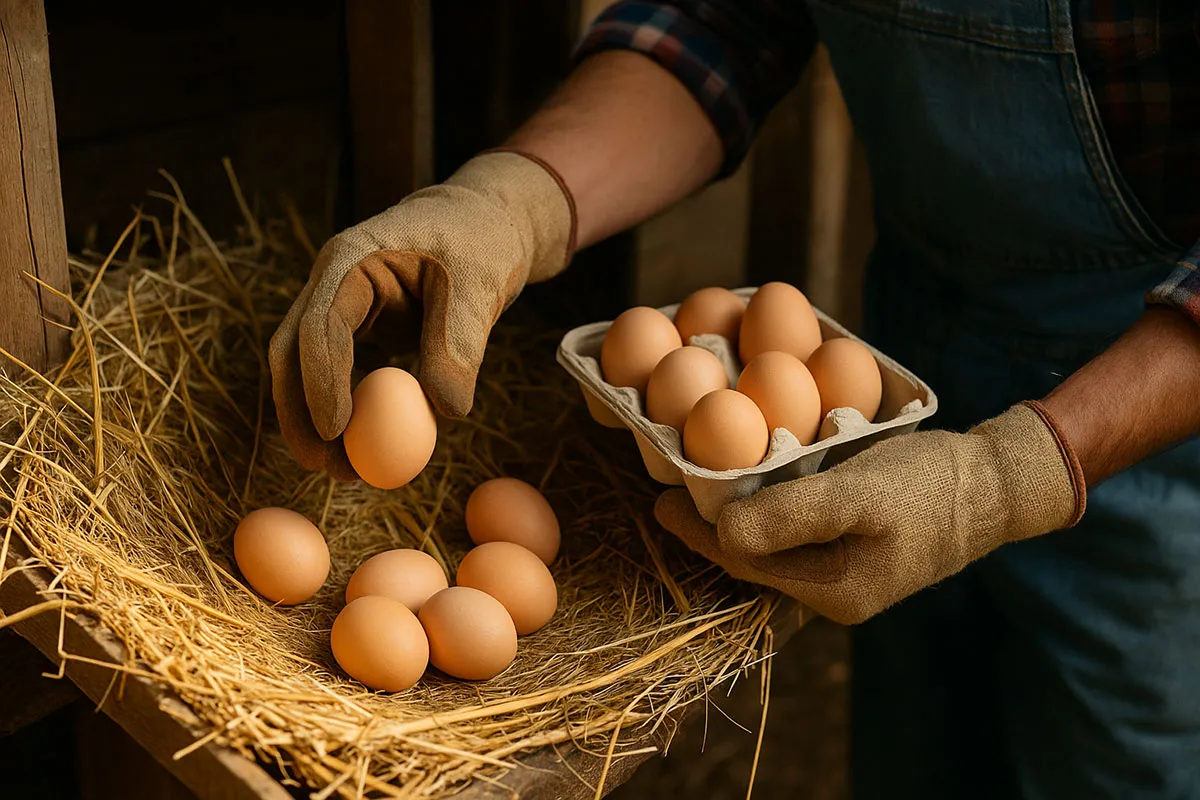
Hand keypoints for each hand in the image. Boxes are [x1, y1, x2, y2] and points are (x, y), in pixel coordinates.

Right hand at [269, 151, 574, 478]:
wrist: (487, 222)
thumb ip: (460, 344)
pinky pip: (337, 375)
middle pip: (292, 352)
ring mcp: (340, 307)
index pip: (320, 324)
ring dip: (315, 421)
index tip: (334, 431)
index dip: (321, 380)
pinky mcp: (357, 330)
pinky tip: (362, 451)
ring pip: (305, 369)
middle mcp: (333, 283)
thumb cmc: (482, 242)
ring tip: (345, 472)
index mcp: (352, 259)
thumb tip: (446, 413)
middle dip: (299, 413)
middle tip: (324, 468)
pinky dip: (344, 412)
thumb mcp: (480, 286)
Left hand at [655, 402, 1085, 623]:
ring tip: (700, 484)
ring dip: (739, 518)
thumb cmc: (929, 485)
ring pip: (774, 547)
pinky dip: (770, 511)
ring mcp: (847, 575)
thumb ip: (790, 516)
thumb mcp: (858, 495)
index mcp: (833, 592)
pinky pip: (798, 535)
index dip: (698, 532)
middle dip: (711, 528)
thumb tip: (724, 531)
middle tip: (668, 489)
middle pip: (755, 560)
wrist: (996, 484)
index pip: (745, 564)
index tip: (659, 500)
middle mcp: (835, 594)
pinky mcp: (857, 550)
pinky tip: (754, 483)